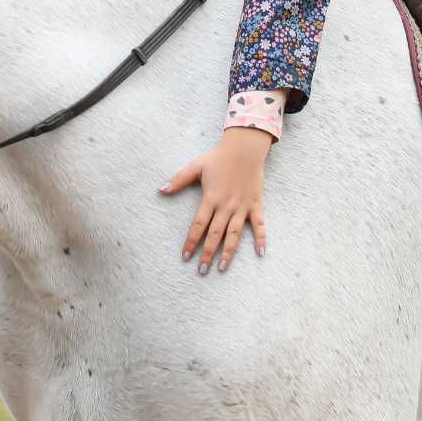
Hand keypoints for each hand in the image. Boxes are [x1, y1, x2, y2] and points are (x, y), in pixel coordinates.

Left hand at [159, 127, 270, 273]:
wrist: (245, 148)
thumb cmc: (219, 157)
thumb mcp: (196, 166)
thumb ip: (178, 180)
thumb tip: (160, 189)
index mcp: (211, 198)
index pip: (198, 225)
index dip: (191, 242)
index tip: (185, 256)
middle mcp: (226, 206)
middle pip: (215, 234)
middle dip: (207, 253)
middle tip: (202, 271)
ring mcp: (242, 207)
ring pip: (235, 234)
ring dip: (229, 252)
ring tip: (222, 268)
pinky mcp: (255, 205)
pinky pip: (259, 225)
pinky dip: (261, 238)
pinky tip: (260, 253)